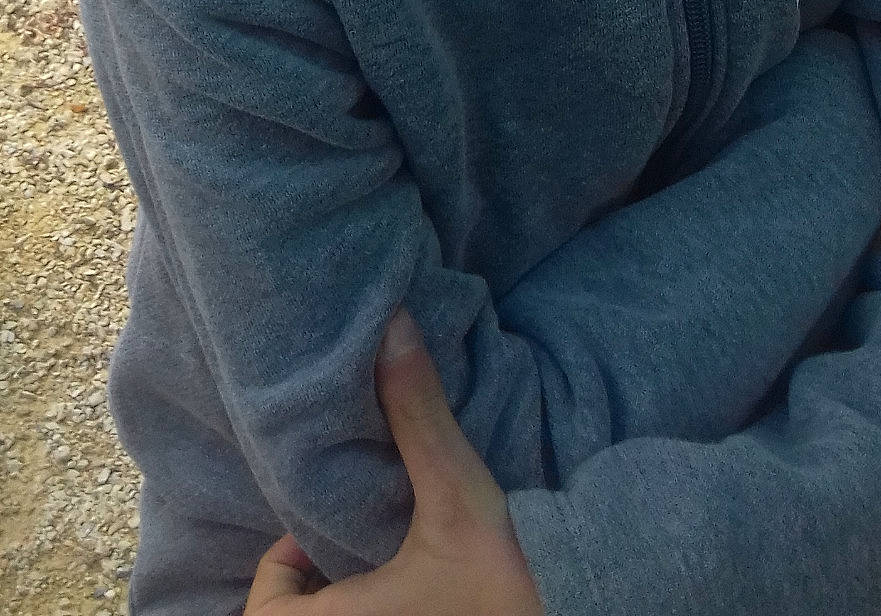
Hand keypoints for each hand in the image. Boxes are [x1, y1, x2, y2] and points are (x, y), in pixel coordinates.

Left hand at [244, 309, 543, 615]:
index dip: (275, 570)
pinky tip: (408, 579)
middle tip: (337, 537)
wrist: (573, 608)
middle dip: (308, 583)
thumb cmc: (506, 573)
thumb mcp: (456, 489)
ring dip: (338, 597)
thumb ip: (417, 410)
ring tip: (371, 553)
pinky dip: (372, 606)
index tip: (310, 534)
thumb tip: (391, 325)